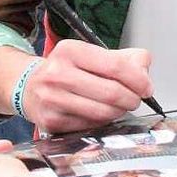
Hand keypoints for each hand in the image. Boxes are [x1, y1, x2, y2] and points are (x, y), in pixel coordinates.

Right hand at [22, 41, 153, 133]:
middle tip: (135, 99)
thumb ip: (123, 57)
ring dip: (119, 112)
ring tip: (119, 106)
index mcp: (70, 50)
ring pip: (103, 112)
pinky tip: (101, 113)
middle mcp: (57, 73)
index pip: (115, 66)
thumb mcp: (90, 54)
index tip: (146, 87)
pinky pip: (90, 126)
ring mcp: (52, 99)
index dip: (138, 79)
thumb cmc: (65, 70)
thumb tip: (144, 66)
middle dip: (132, 99)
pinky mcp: (51, 121)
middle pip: (112, 92)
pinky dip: (103, 122)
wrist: (30, 87)